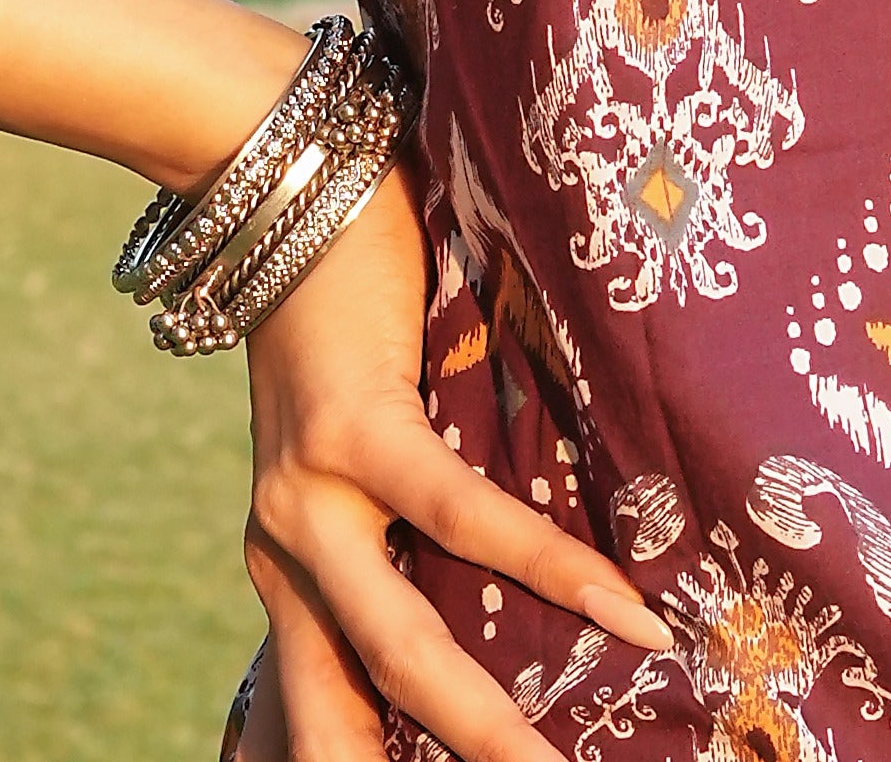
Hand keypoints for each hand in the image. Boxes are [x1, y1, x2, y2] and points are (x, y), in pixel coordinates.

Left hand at [232, 164, 672, 760]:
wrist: (273, 183)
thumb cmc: (346, 299)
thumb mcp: (360, 433)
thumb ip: (406, 506)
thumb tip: (508, 571)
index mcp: (286, 563)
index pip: (319, 711)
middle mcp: (284, 548)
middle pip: (355, 708)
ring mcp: (309, 496)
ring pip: (400, 645)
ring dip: (484, 724)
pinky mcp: (353, 429)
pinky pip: (458, 516)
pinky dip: (545, 567)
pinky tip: (617, 605)